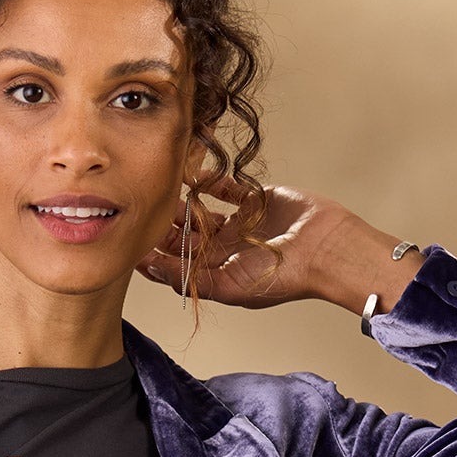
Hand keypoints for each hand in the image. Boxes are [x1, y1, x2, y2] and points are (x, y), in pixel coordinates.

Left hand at [135, 174, 422, 314]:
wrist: (325, 249)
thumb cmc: (281, 276)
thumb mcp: (227, 285)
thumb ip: (187, 278)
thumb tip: (148, 269)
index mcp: (219, 273)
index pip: (177, 264)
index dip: (153, 252)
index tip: (131, 236)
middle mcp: (226, 250)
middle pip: (185, 236)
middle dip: (163, 223)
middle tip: (141, 204)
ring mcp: (240, 224)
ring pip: (202, 210)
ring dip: (183, 201)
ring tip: (161, 186)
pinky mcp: (256, 200)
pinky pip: (227, 188)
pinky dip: (211, 180)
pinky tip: (192, 171)